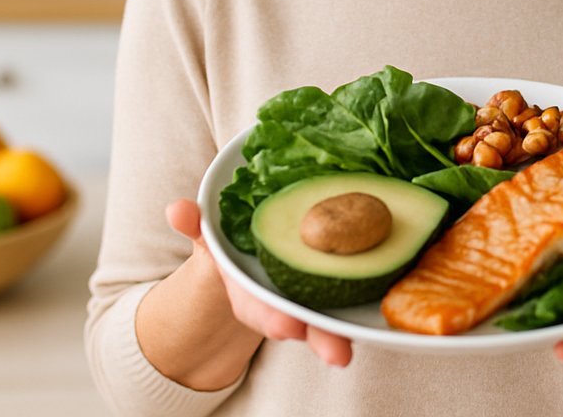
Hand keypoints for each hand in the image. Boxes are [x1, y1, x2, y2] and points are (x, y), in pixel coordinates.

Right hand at [165, 199, 353, 367]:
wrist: (254, 257)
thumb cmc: (233, 248)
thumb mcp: (211, 237)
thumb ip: (196, 225)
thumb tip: (175, 209)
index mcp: (251, 292)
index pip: (261, 307)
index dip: (273, 317)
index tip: (286, 327)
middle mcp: (282, 301)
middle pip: (302, 321)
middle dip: (317, 336)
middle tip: (338, 353)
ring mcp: (309, 300)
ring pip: (328, 318)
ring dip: (340, 333)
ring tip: (352, 350)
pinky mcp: (337, 287)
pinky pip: (354, 292)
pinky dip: (366, 303)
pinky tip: (387, 307)